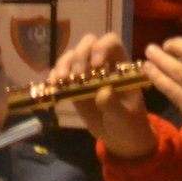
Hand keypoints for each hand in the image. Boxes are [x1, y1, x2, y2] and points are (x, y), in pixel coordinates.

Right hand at [48, 32, 155, 158]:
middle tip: (76, 75)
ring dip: (64, 64)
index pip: (111, 43)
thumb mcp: (124, 118)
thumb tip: (102, 92)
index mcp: (121, 65)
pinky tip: (53, 86)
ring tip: (61, 80)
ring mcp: (86, 72)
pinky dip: (55, 77)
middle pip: (88, 43)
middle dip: (80, 55)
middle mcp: (103, 63)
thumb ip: (114, 106)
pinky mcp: (73, 84)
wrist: (119, 137)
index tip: (96, 65)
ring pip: (72, 55)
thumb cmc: (128, 124)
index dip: (102, 48)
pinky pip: (61, 72)